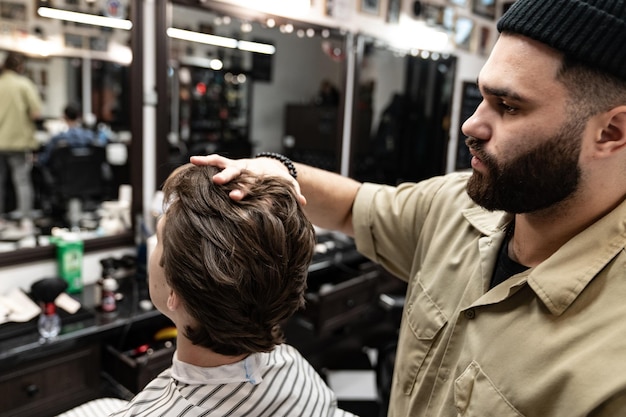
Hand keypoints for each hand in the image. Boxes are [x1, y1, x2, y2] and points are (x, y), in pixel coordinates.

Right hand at [190, 154, 306, 204]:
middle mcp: (246, 170)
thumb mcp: (287, 185)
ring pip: (223, 163)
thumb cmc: (277, 181)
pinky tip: (192, 159)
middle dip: (227, 177)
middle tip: (217, 181)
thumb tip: (304, 202)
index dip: (243, 190)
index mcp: (259, 176)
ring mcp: (236, 166)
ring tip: (196, 161)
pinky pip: (216, 160)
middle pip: (236, 173)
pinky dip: (205, 160)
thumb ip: (294, 193)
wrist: (271, 167)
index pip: (250, 184)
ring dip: (210, 164)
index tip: (235, 197)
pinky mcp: (229, 164)